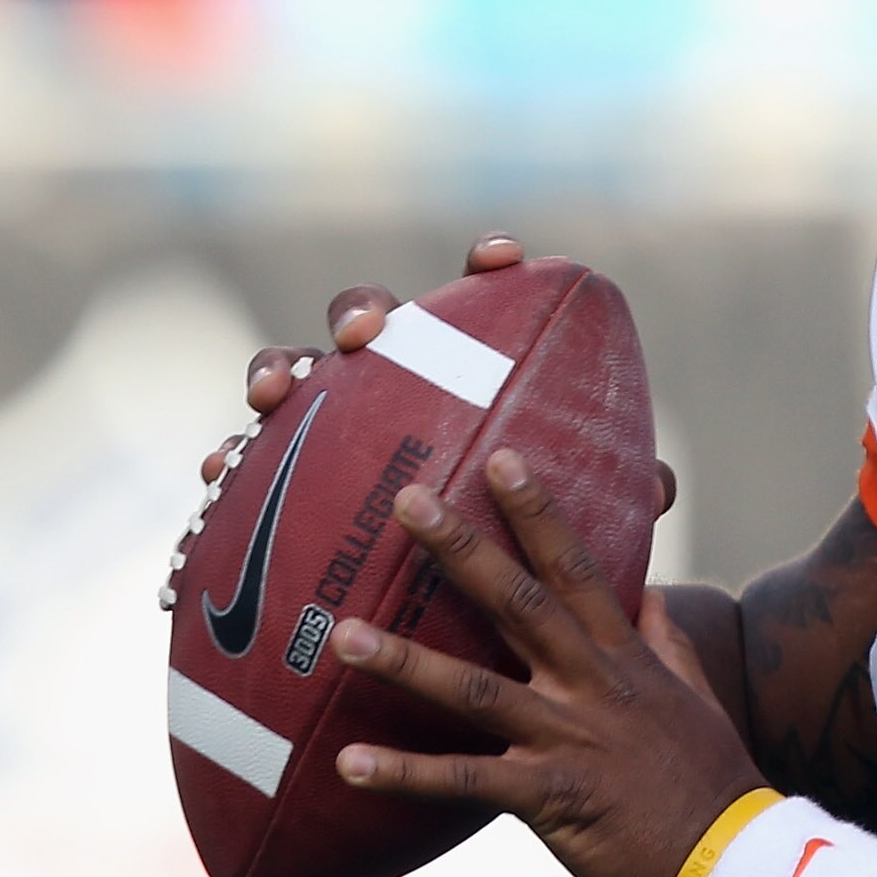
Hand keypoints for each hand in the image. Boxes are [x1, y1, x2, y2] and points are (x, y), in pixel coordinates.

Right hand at [198, 232, 676, 514]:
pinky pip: (245, 465)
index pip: (482, 305)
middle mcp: (397, 386)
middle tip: (372, 334)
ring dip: (280, 369)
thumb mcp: (576, 526)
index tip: (500, 259)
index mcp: (471, 377)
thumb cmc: (529, 550)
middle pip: (373, 321)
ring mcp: (334, 428)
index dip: (488, 269)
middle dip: (367, 311)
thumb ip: (617, 495)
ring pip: (297, 376)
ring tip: (274, 394)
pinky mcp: (285, 481)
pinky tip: (219, 471)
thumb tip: (657, 484)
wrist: (467, 617)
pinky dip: (228, 463)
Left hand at [329, 447, 766, 876]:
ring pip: (477, 691)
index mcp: (625, 658)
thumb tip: (646, 592)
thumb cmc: (712, 780)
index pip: (578, 567)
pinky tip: (347, 763)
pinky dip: (406, 774)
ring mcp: (570, 740)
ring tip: (345, 633)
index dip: (540, 511)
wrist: (733, 860)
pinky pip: (466, 784)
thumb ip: (666, 642)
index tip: (503, 459)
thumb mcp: (695, 697)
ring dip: (407, 661)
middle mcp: (593, 686)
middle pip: (520, 604)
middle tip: (408, 501)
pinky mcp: (551, 799)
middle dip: (462, 550)